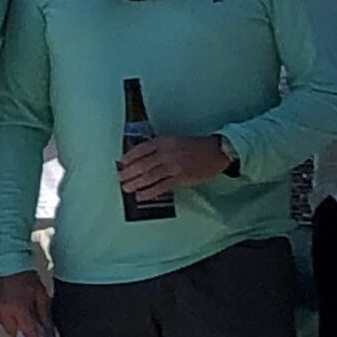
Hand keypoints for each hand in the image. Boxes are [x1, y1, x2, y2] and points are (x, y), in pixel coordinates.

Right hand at [0, 272, 49, 336]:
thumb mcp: (41, 295)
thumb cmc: (26, 277)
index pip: (28, 332)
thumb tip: (46, 326)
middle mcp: (7, 312)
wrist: (9, 265)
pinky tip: (20, 321)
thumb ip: (44, 313)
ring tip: (29, 330)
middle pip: (16, 334)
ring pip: (9, 329)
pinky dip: (13, 324)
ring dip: (19, 331)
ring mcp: (0, 310)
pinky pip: (5, 322)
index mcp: (20, 309)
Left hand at [118, 133, 236, 201]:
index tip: (120, 164)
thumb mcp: (173, 140)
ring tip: (126, 188)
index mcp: (163, 141)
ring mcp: (174, 166)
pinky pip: (161, 187)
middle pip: (141, 165)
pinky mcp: (181, 178)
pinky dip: (149, 192)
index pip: (140, 149)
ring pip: (149, 177)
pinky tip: (140, 195)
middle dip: (128, 173)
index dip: (128, 157)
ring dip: (135, 184)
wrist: (216, 151)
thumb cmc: (194, 146)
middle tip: (119, 178)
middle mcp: (166, 153)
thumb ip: (157, 148)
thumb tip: (138, 159)